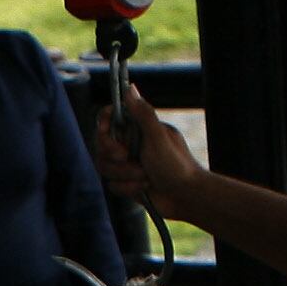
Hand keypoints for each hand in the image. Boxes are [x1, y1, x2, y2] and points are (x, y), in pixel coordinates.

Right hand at [88, 86, 197, 211]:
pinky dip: (128, 188)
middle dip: (114, 156)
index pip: (110, 117)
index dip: (103, 123)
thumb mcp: (158, 137)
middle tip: (127, 157)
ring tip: (145, 177)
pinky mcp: (126, 182)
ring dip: (125, 174)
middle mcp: (131, 143)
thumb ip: (143, 114)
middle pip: (101, 144)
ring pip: (105, 166)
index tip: (105, 131)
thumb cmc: (176, 165)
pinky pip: (112, 184)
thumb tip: (130, 88)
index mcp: (138, 127)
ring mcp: (128, 163)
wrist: (185, 197)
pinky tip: (144, 189)